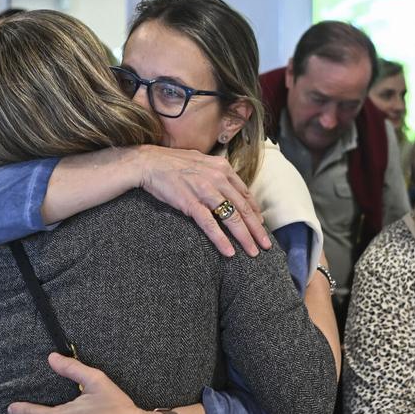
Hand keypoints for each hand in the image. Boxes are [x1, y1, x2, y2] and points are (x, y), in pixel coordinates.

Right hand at [136, 145, 269, 257]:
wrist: (148, 162)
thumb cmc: (172, 163)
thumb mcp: (201, 161)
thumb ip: (216, 173)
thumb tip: (227, 185)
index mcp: (222, 168)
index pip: (245, 194)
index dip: (255, 212)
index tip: (261, 226)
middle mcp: (218, 178)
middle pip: (244, 208)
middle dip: (257, 229)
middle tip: (266, 245)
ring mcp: (205, 191)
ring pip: (232, 218)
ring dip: (245, 237)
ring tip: (253, 252)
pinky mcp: (191, 203)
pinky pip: (211, 225)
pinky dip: (221, 240)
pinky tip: (229, 252)